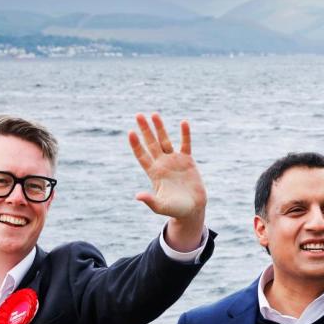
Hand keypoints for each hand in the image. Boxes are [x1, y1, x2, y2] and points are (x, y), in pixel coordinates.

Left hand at [128, 113, 207, 250]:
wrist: (192, 209)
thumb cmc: (175, 209)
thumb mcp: (161, 206)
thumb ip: (150, 201)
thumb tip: (138, 196)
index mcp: (154, 173)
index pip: (142, 155)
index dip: (136, 145)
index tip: (131, 133)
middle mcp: (162, 164)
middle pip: (151, 143)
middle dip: (145, 130)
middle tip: (138, 115)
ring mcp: (174, 160)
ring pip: (165, 140)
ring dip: (160, 128)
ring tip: (154, 114)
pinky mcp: (187, 160)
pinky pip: (185, 144)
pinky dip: (185, 134)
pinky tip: (183, 122)